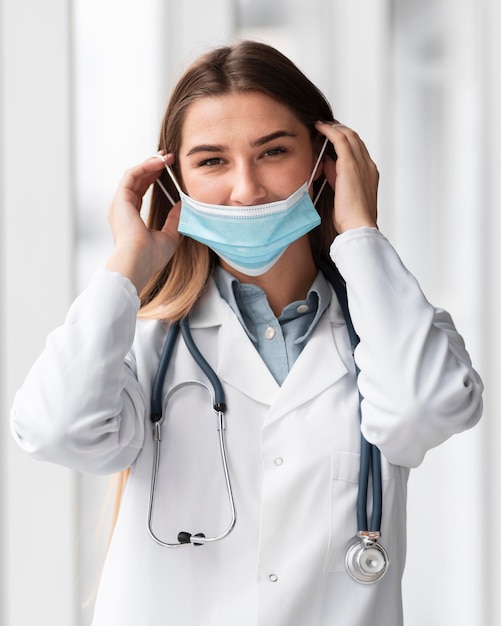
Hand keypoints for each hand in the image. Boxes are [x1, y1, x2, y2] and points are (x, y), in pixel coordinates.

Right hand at [105, 153, 180, 292]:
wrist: (138, 262)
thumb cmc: (151, 256)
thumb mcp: (169, 235)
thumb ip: (174, 219)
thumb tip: (182, 204)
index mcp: (130, 217)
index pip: (141, 190)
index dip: (154, 177)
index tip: (169, 169)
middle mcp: (122, 208)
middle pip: (137, 179)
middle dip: (153, 166)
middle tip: (169, 157)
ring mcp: (119, 203)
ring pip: (134, 174)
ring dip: (150, 163)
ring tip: (166, 156)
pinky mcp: (120, 199)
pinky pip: (132, 175)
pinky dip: (145, 166)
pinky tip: (160, 162)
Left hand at [314, 122, 378, 233]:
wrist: (358, 226)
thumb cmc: (350, 218)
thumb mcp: (342, 193)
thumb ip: (336, 177)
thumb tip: (326, 163)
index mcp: (369, 174)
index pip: (358, 149)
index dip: (345, 141)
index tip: (332, 138)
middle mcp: (368, 165)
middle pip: (355, 138)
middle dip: (339, 130)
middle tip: (324, 127)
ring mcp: (361, 164)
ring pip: (349, 135)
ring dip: (334, 128)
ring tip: (320, 125)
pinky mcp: (350, 165)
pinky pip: (340, 139)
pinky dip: (329, 131)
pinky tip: (319, 127)